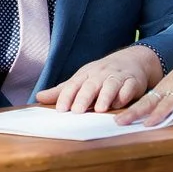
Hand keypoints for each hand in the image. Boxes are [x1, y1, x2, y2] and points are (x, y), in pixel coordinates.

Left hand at [37, 46, 159, 113]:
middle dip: (84, 97)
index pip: (73, 85)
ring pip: (111, 85)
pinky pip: (129, 87)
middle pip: (91, 85)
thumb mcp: (81, 80)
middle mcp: (100, 74)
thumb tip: (38, 97)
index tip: (60, 109)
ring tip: (100, 109)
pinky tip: (120, 103)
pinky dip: (125, 95)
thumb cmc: (101, 74)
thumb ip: (62, 91)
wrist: (131, 60)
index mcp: (85, 75)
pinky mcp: (133, 81)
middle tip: (78, 111)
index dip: (66, 96)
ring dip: (105, 96)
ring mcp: (117, 76)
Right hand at [115, 43, 172, 124]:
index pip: (168, 103)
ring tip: (119, 120)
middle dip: (135, 112)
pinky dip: (138, 106)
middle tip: (119, 122)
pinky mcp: (164, 86)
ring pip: (146, 100)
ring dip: (133, 110)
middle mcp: (169, 86)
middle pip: (149, 101)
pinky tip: (130, 114)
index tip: (147, 124)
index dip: (158, 114)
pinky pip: (149, 98)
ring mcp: (165, 86)